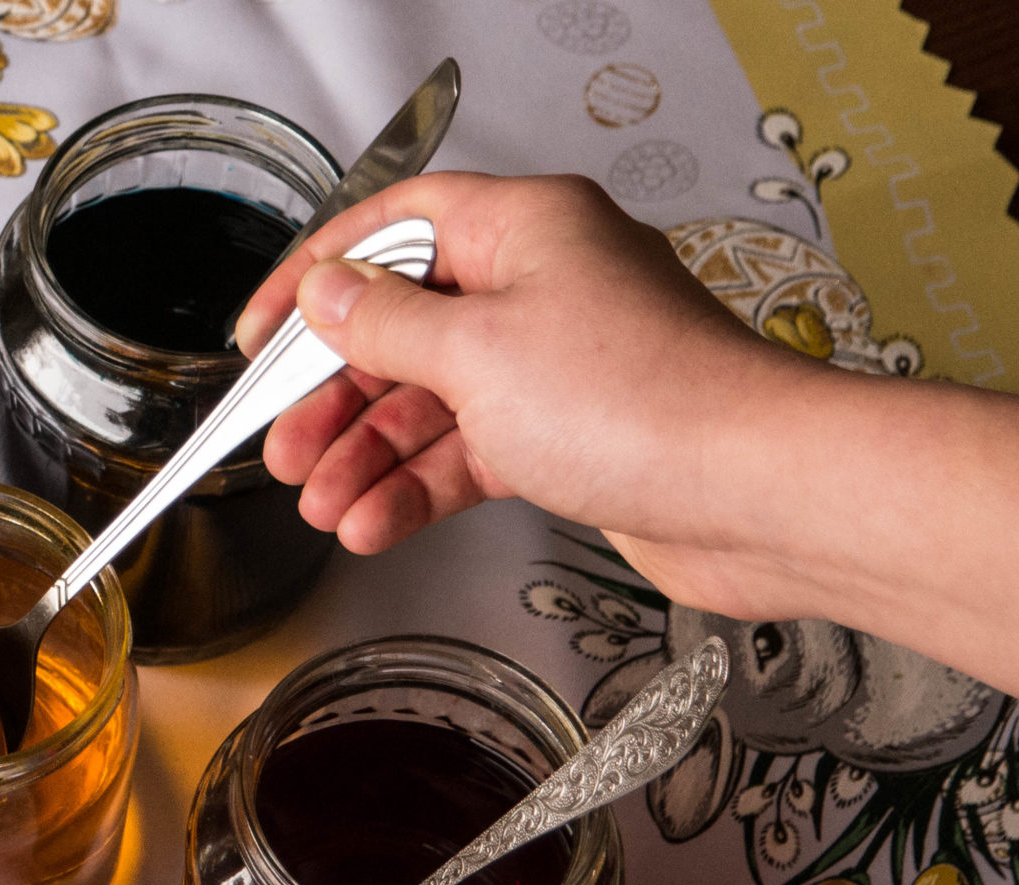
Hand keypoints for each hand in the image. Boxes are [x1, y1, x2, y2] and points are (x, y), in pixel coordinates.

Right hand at [234, 171, 840, 620]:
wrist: (755, 494)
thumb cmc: (647, 402)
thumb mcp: (477, 353)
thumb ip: (386, 325)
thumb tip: (328, 294)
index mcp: (527, 229)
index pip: (393, 228)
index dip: (316, 276)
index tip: (263, 334)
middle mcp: (544, 287)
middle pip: (405, 327)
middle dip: (337, 395)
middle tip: (282, 445)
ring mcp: (558, 366)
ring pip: (433, 403)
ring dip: (370, 455)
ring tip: (322, 503)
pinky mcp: (573, 438)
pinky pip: (471, 455)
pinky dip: (420, 488)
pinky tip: (375, 522)